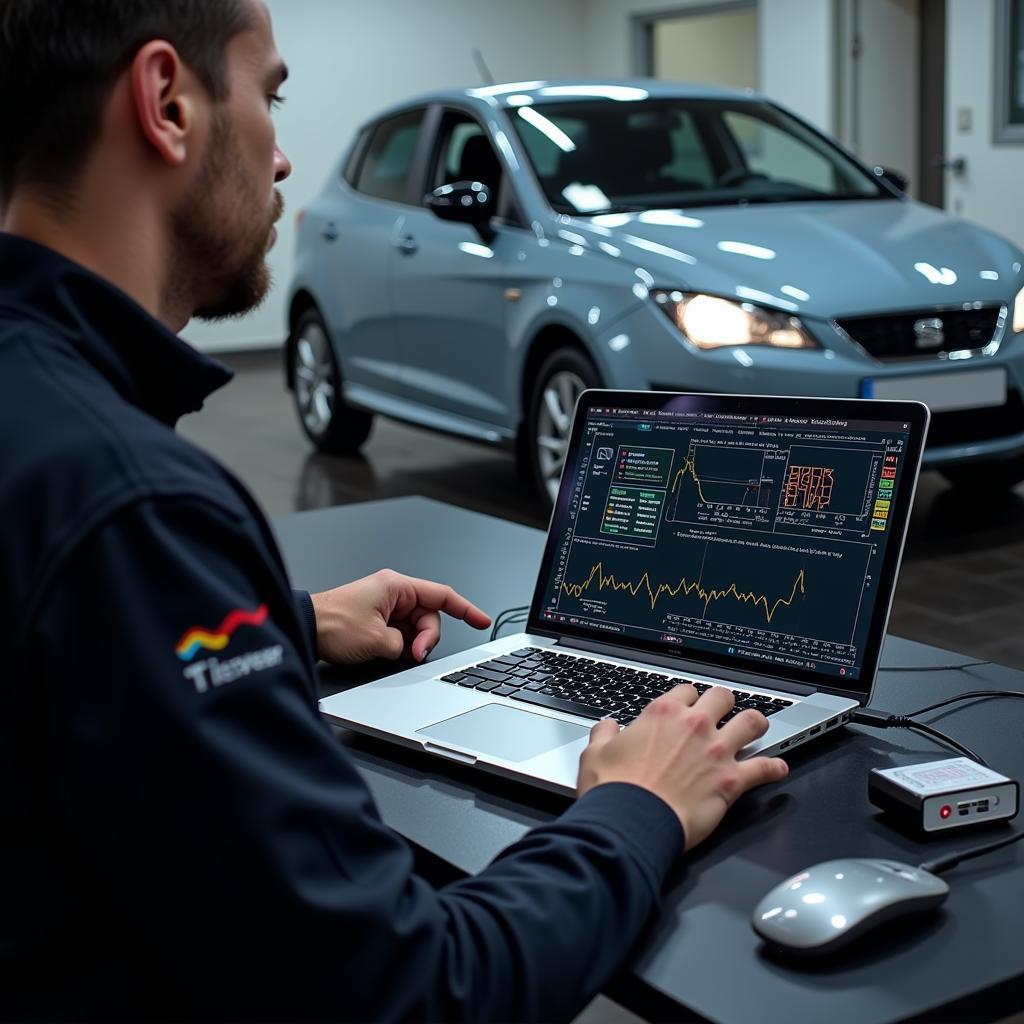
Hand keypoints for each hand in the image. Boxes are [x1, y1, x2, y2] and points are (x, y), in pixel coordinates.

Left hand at [309, 569, 490, 664]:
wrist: (305, 629)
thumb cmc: (332, 624)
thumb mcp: (377, 640)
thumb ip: (404, 645)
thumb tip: (411, 649)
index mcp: (397, 586)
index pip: (442, 595)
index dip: (466, 609)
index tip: (481, 621)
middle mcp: (393, 593)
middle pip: (429, 616)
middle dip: (425, 637)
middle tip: (414, 654)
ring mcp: (385, 607)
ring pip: (415, 628)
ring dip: (410, 643)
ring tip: (394, 653)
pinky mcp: (377, 620)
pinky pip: (400, 633)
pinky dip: (399, 645)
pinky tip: (388, 652)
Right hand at [577, 684, 787, 849]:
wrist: (632, 822)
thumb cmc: (614, 790)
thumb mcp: (595, 753)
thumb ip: (604, 734)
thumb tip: (606, 727)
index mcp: (662, 714)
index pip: (686, 691)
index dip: (688, 700)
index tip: (687, 709)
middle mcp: (694, 726)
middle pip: (723, 697)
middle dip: (723, 704)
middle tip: (722, 714)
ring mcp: (717, 751)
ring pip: (752, 722)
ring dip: (755, 725)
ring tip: (756, 729)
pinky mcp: (731, 780)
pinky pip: (764, 768)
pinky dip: (774, 768)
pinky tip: (777, 768)